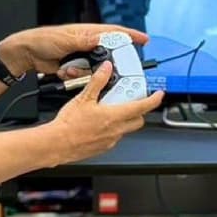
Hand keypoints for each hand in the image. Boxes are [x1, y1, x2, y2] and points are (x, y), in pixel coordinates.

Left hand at [0, 24, 148, 78]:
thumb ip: (83, 40)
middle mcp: (87, 44)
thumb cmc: (42, 40)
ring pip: (95, 69)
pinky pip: (83, 76)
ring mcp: (81, 57)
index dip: (130, 35)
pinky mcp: (74, 68)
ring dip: (83, 72)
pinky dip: (74, 76)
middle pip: (107, 55)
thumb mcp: (64, 39)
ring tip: (68, 68)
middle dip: (104, 65)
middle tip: (102, 71)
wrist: (26, 54)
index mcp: (87, 33)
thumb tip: (99, 38)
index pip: (114, 32)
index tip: (144, 40)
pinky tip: (63, 71)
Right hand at [48, 61, 163, 161]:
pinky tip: (99, 123)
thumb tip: (106, 69)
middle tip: (132, 101)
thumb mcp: (84, 98)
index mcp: (114, 116)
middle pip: (138, 120)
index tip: (159, 95)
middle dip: (139, 110)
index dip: (154, 100)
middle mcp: (116, 130)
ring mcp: (110, 140)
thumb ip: (98, 81)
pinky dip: (112, 128)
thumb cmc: (69, 125)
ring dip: (124, 119)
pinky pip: (114, 137)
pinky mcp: (103, 147)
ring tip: (110, 110)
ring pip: (126, 128)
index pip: (142, 107)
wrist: (57, 144)